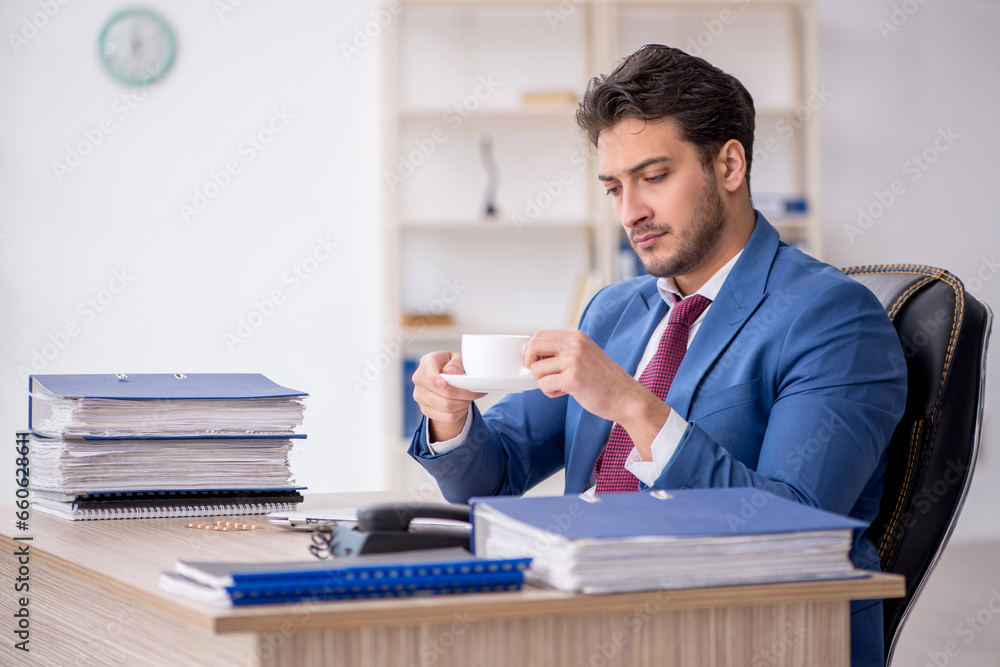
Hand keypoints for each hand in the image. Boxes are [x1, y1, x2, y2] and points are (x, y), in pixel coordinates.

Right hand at [411, 351, 485, 441]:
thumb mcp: (455, 358)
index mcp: (427, 363)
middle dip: (465, 393)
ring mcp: (420, 396)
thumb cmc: (448, 365)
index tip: (444, 384)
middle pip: (444, 392)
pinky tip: (463, 405)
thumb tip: (453, 372)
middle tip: (476, 391)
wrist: (441, 377)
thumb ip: (456, 362)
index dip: (436, 379)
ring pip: (447, 406)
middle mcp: (419, 380)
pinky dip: (460, 412)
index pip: (429, 372)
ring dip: (464, 403)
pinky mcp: (425, 409)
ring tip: (470, 397)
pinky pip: (447, 416)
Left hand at [525, 330, 670, 458]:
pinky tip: (563, 393)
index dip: (532, 351)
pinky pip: (544, 385)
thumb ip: (565, 351)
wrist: (627, 398)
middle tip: (540, 375)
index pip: (540, 335)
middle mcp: (575, 344)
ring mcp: (574, 360)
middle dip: (530, 362)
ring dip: (543, 382)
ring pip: (537, 369)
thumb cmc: (606, 381)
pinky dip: (549, 392)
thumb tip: (535, 355)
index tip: (536, 363)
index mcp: (577, 337)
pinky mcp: (573, 379)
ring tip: (560, 386)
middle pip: (533, 346)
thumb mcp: (586, 355)